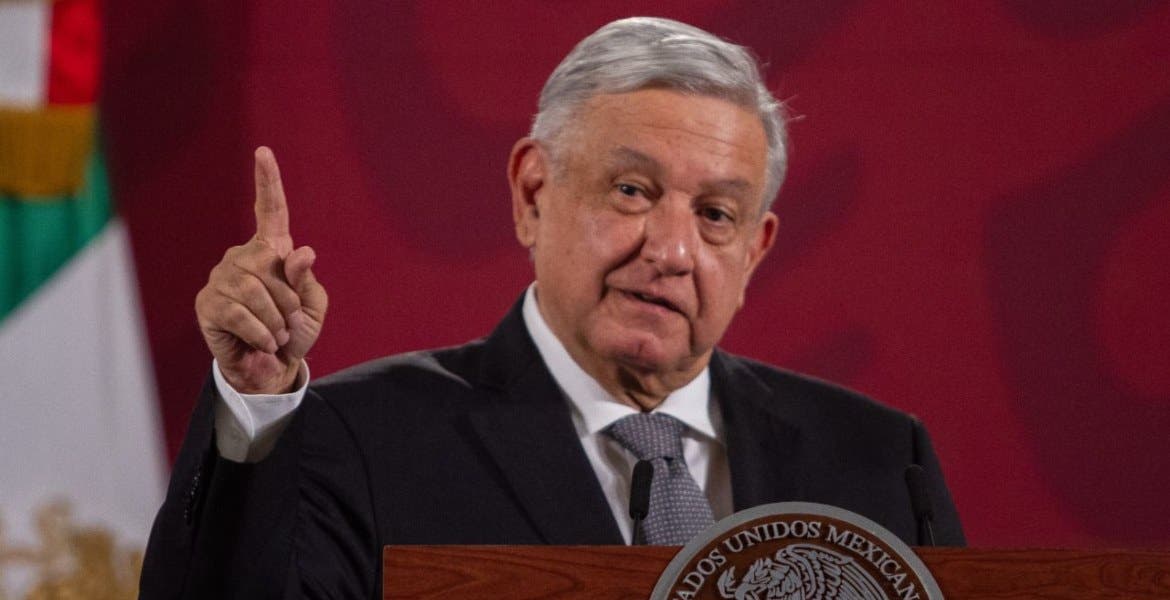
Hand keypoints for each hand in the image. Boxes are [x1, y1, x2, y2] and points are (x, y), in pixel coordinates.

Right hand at [195, 147, 327, 393]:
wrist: (271, 366)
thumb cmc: (294, 332)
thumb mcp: (312, 307)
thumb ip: (306, 280)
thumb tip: (302, 251)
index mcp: (272, 251)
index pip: (270, 211)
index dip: (268, 182)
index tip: (264, 151)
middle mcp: (243, 257)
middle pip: (271, 267)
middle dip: (289, 302)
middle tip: (289, 325)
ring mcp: (222, 277)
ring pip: (255, 291)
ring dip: (276, 320)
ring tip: (278, 336)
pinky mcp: (207, 303)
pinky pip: (239, 312)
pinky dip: (260, 332)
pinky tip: (264, 342)